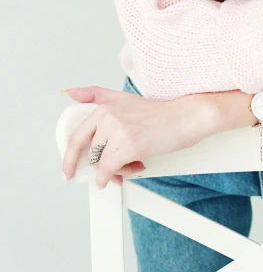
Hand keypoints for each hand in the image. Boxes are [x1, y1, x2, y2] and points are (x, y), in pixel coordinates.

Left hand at [62, 86, 216, 188]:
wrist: (184, 117)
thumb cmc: (158, 112)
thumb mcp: (123, 98)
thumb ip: (95, 95)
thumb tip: (68, 92)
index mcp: (104, 107)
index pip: (77, 136)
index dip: (70, 158)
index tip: (69, 170)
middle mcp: (108, 117)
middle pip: (92, 155)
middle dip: (102, 165)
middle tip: (117, 167)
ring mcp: (118, 131)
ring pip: (102, 164)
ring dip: (115, 171)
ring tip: (132, 163)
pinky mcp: (129, 146)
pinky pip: (109, 171)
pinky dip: (111, 178)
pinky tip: (120, 177)